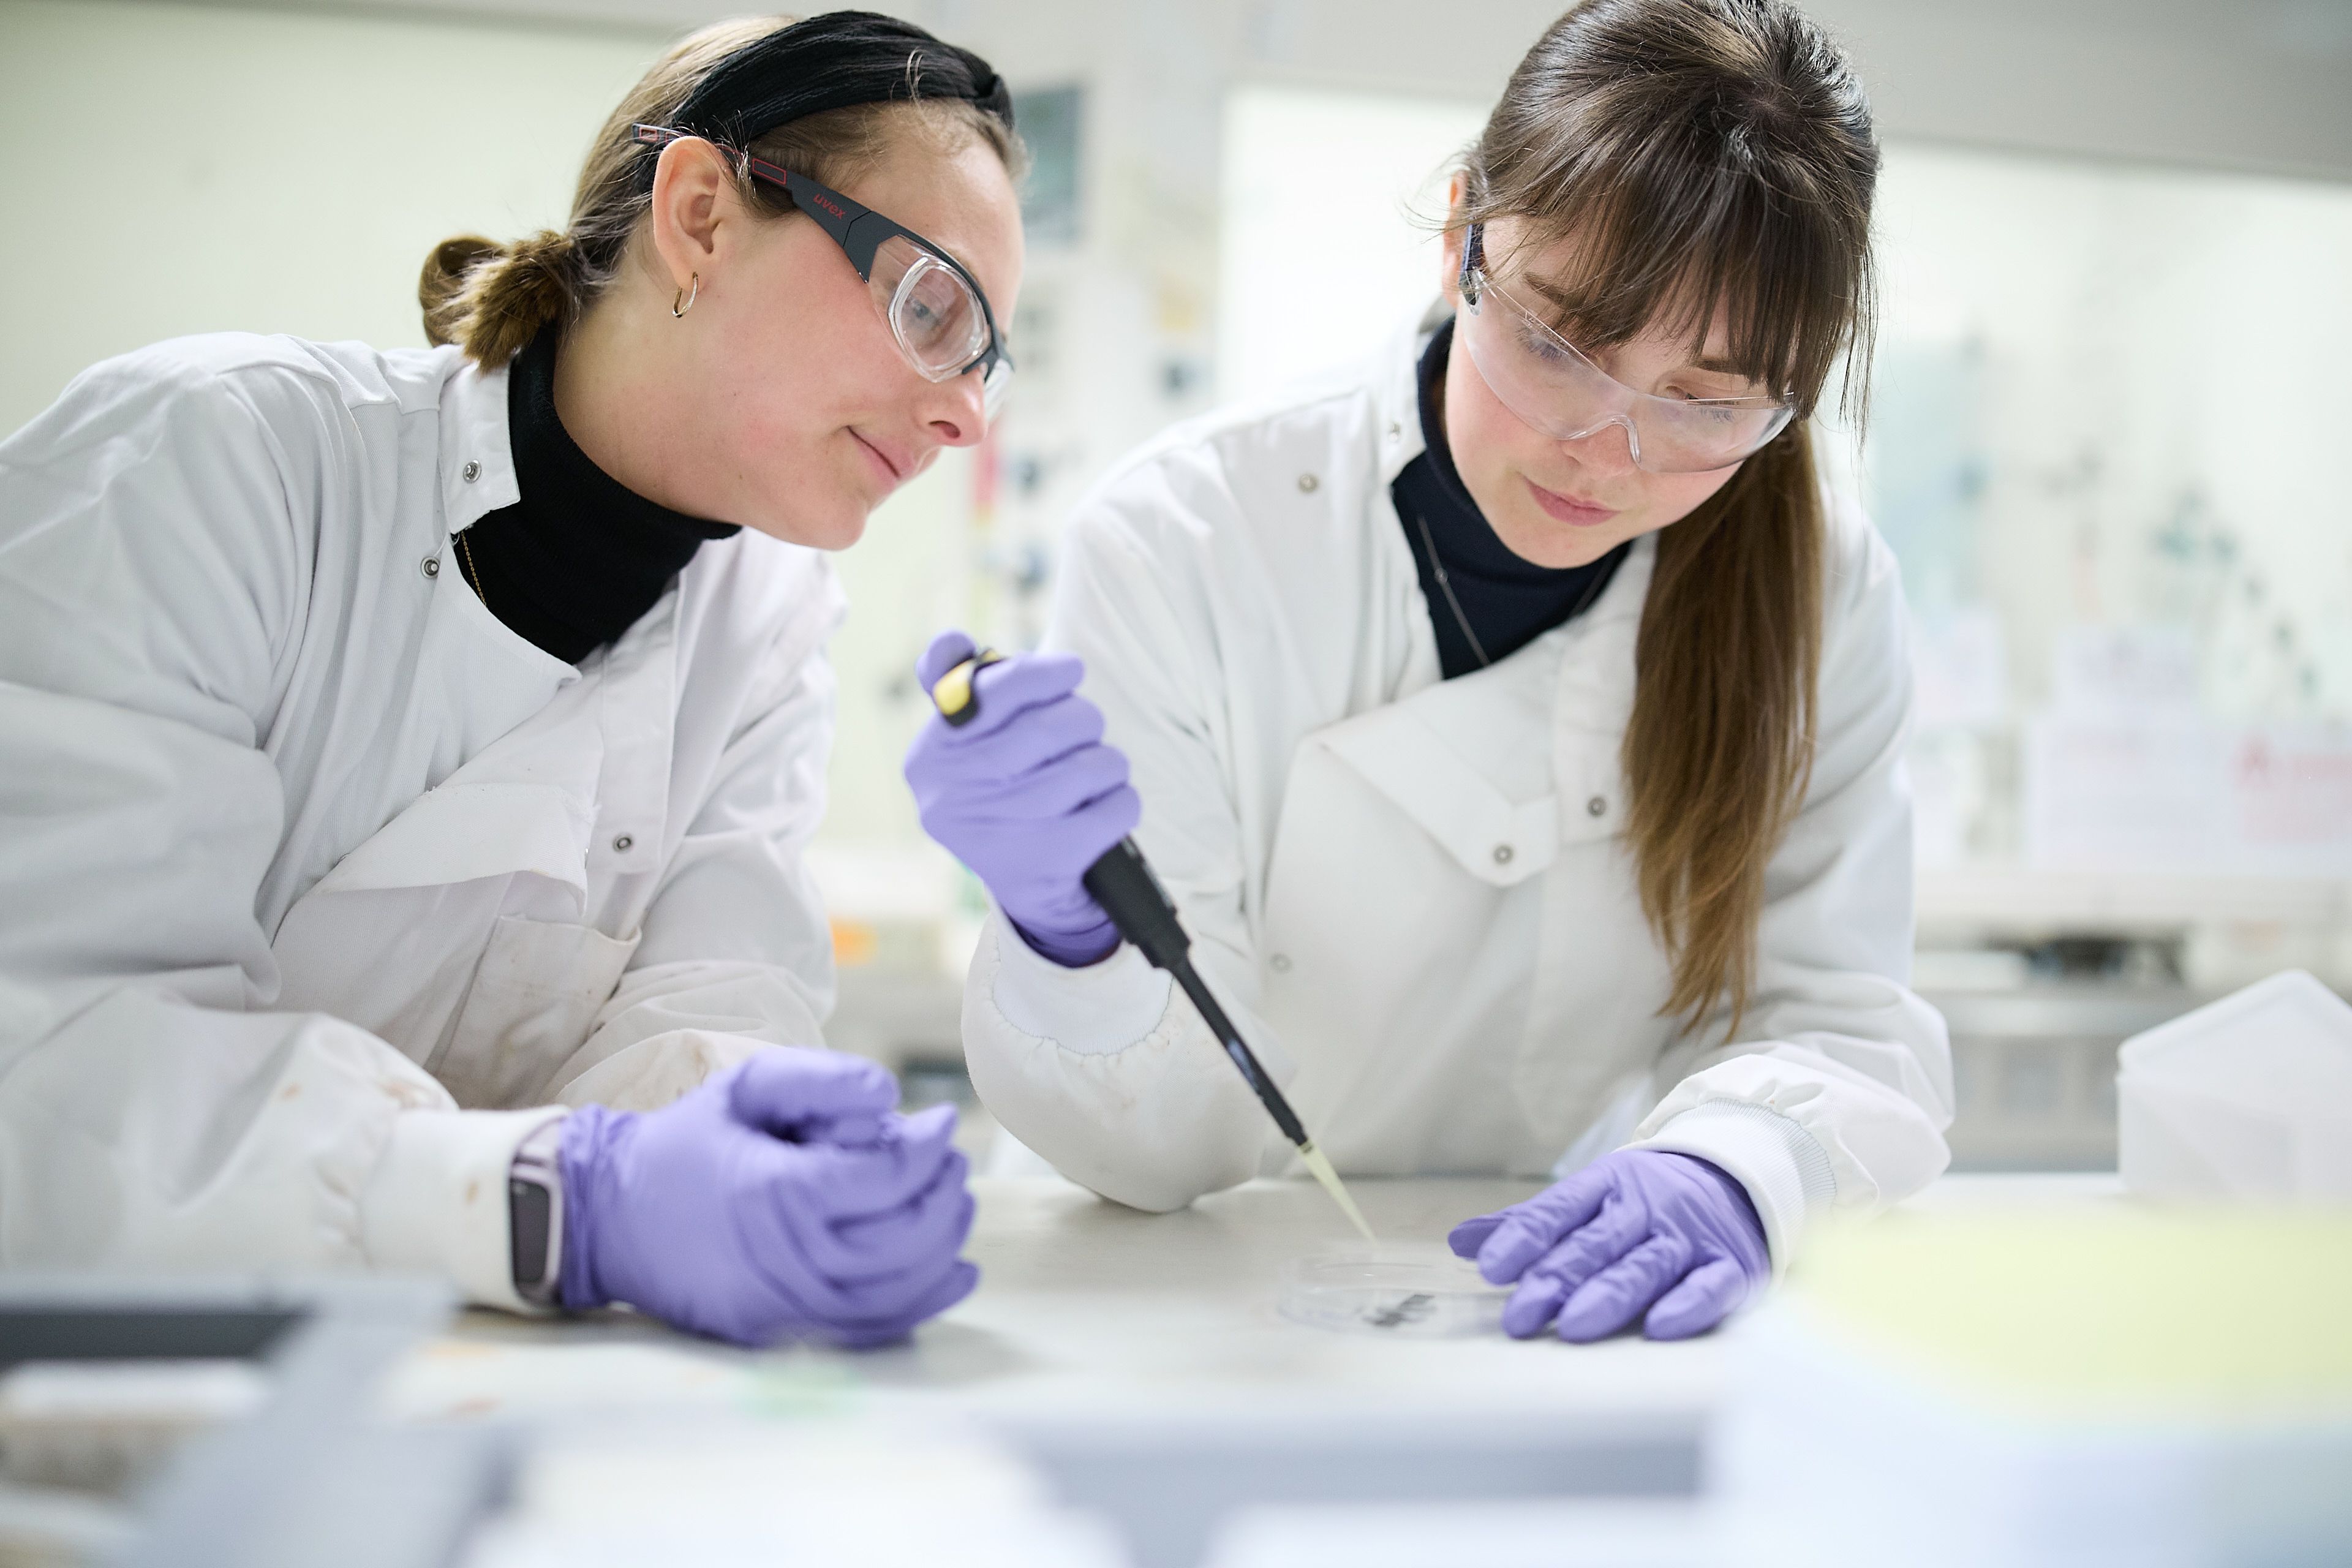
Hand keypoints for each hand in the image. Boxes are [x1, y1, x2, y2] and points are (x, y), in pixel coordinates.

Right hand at [558, 1048, 976, 1347]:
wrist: (606, 1218)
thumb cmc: (681, 1144)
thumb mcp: (742, 1087)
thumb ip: (818, 1079)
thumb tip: (889, 1093)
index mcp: (775, 1191)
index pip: (885, 1179)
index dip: (927, 1148)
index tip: (943, 1121)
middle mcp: (784, 1258)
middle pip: (902, 1239)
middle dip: (943, 1197)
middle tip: (952, 1162)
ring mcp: (781, 1306)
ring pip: (895, 1290)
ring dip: (942, 1248)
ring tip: (956, 1206)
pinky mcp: (777, 1333)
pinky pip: (868, 1329)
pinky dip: (921, 1304)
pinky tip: (954, 1276)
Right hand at [904, 629, 1140, 966]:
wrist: (1026, 889)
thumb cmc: (1001, 791)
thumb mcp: (967, 745)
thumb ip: (959, 688)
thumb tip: (951, 642)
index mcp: (932, 755)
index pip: (989, 694)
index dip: (1040, 674)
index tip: (1071, 671)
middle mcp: (954, 796)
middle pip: (1047, 729)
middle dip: (1082, 719)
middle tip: (1086, 729)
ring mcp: (1001, 832)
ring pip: (1087, 767)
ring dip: (1108, 762)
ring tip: (1100, 770)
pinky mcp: (1046, 862)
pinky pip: (1113, 808)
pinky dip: (1123, 800)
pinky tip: (1108, 805)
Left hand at [1448, 1150, 1768, 1341]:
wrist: (1738, 1176)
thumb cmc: (1646, 1200)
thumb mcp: (1588, 1199)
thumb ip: (1528, 1224)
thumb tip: (1460, 1241)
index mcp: (1605, 1186)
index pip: (1558, 1212)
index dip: (1524, 1239)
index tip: (1490, 1267)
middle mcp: (1645, 1208)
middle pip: (1595, 1245)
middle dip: (1555, 1279)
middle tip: (1520, 1316)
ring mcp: (1688, 1237)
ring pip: (1644, 1266)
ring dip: (1608, 1295)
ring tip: (1573, 1326)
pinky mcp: (1730, 1265)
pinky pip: (1710, 1285)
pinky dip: (1687, 1305)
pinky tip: (1661, 1327)